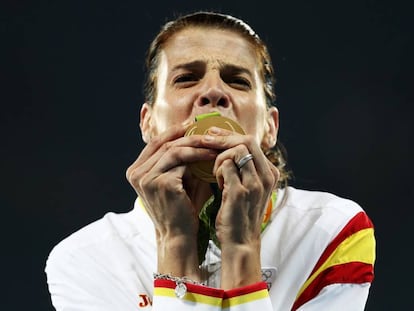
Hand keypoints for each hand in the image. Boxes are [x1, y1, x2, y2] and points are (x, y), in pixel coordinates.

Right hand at [125, 124, 216, 277]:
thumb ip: (182, 158)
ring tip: (215, 144)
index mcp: (137, 170)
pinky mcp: (158, 182)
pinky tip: (213, 157)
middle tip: (210, 132)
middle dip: (189, 136)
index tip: (194, 125)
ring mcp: (145, 177)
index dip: (175, 131)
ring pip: (174, 150)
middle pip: (165, 143)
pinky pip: (181, 162)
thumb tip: (197, 133)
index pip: (156, 143)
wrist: (180, 236)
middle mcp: (136, 172)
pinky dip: (199, 157)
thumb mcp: (179, 178)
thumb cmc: (183, 208)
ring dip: (197, 145)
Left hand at [201, 126, 279, 287]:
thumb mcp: (247, 188)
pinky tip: (216, 182)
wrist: (240, 243)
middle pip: (246, 141)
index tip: (213, 134)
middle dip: (223, 137)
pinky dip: (217, 169)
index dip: (230, 135)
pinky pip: (226, 165)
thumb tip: (225, 145)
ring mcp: (256, 183)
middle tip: (205, 139)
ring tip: (215, 172)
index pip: (251, 142)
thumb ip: (242, 168)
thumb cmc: (238, 214)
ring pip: (236, 150)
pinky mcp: (241, 191)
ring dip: (219, 156)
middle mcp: (267, 176)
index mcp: (269, 173)